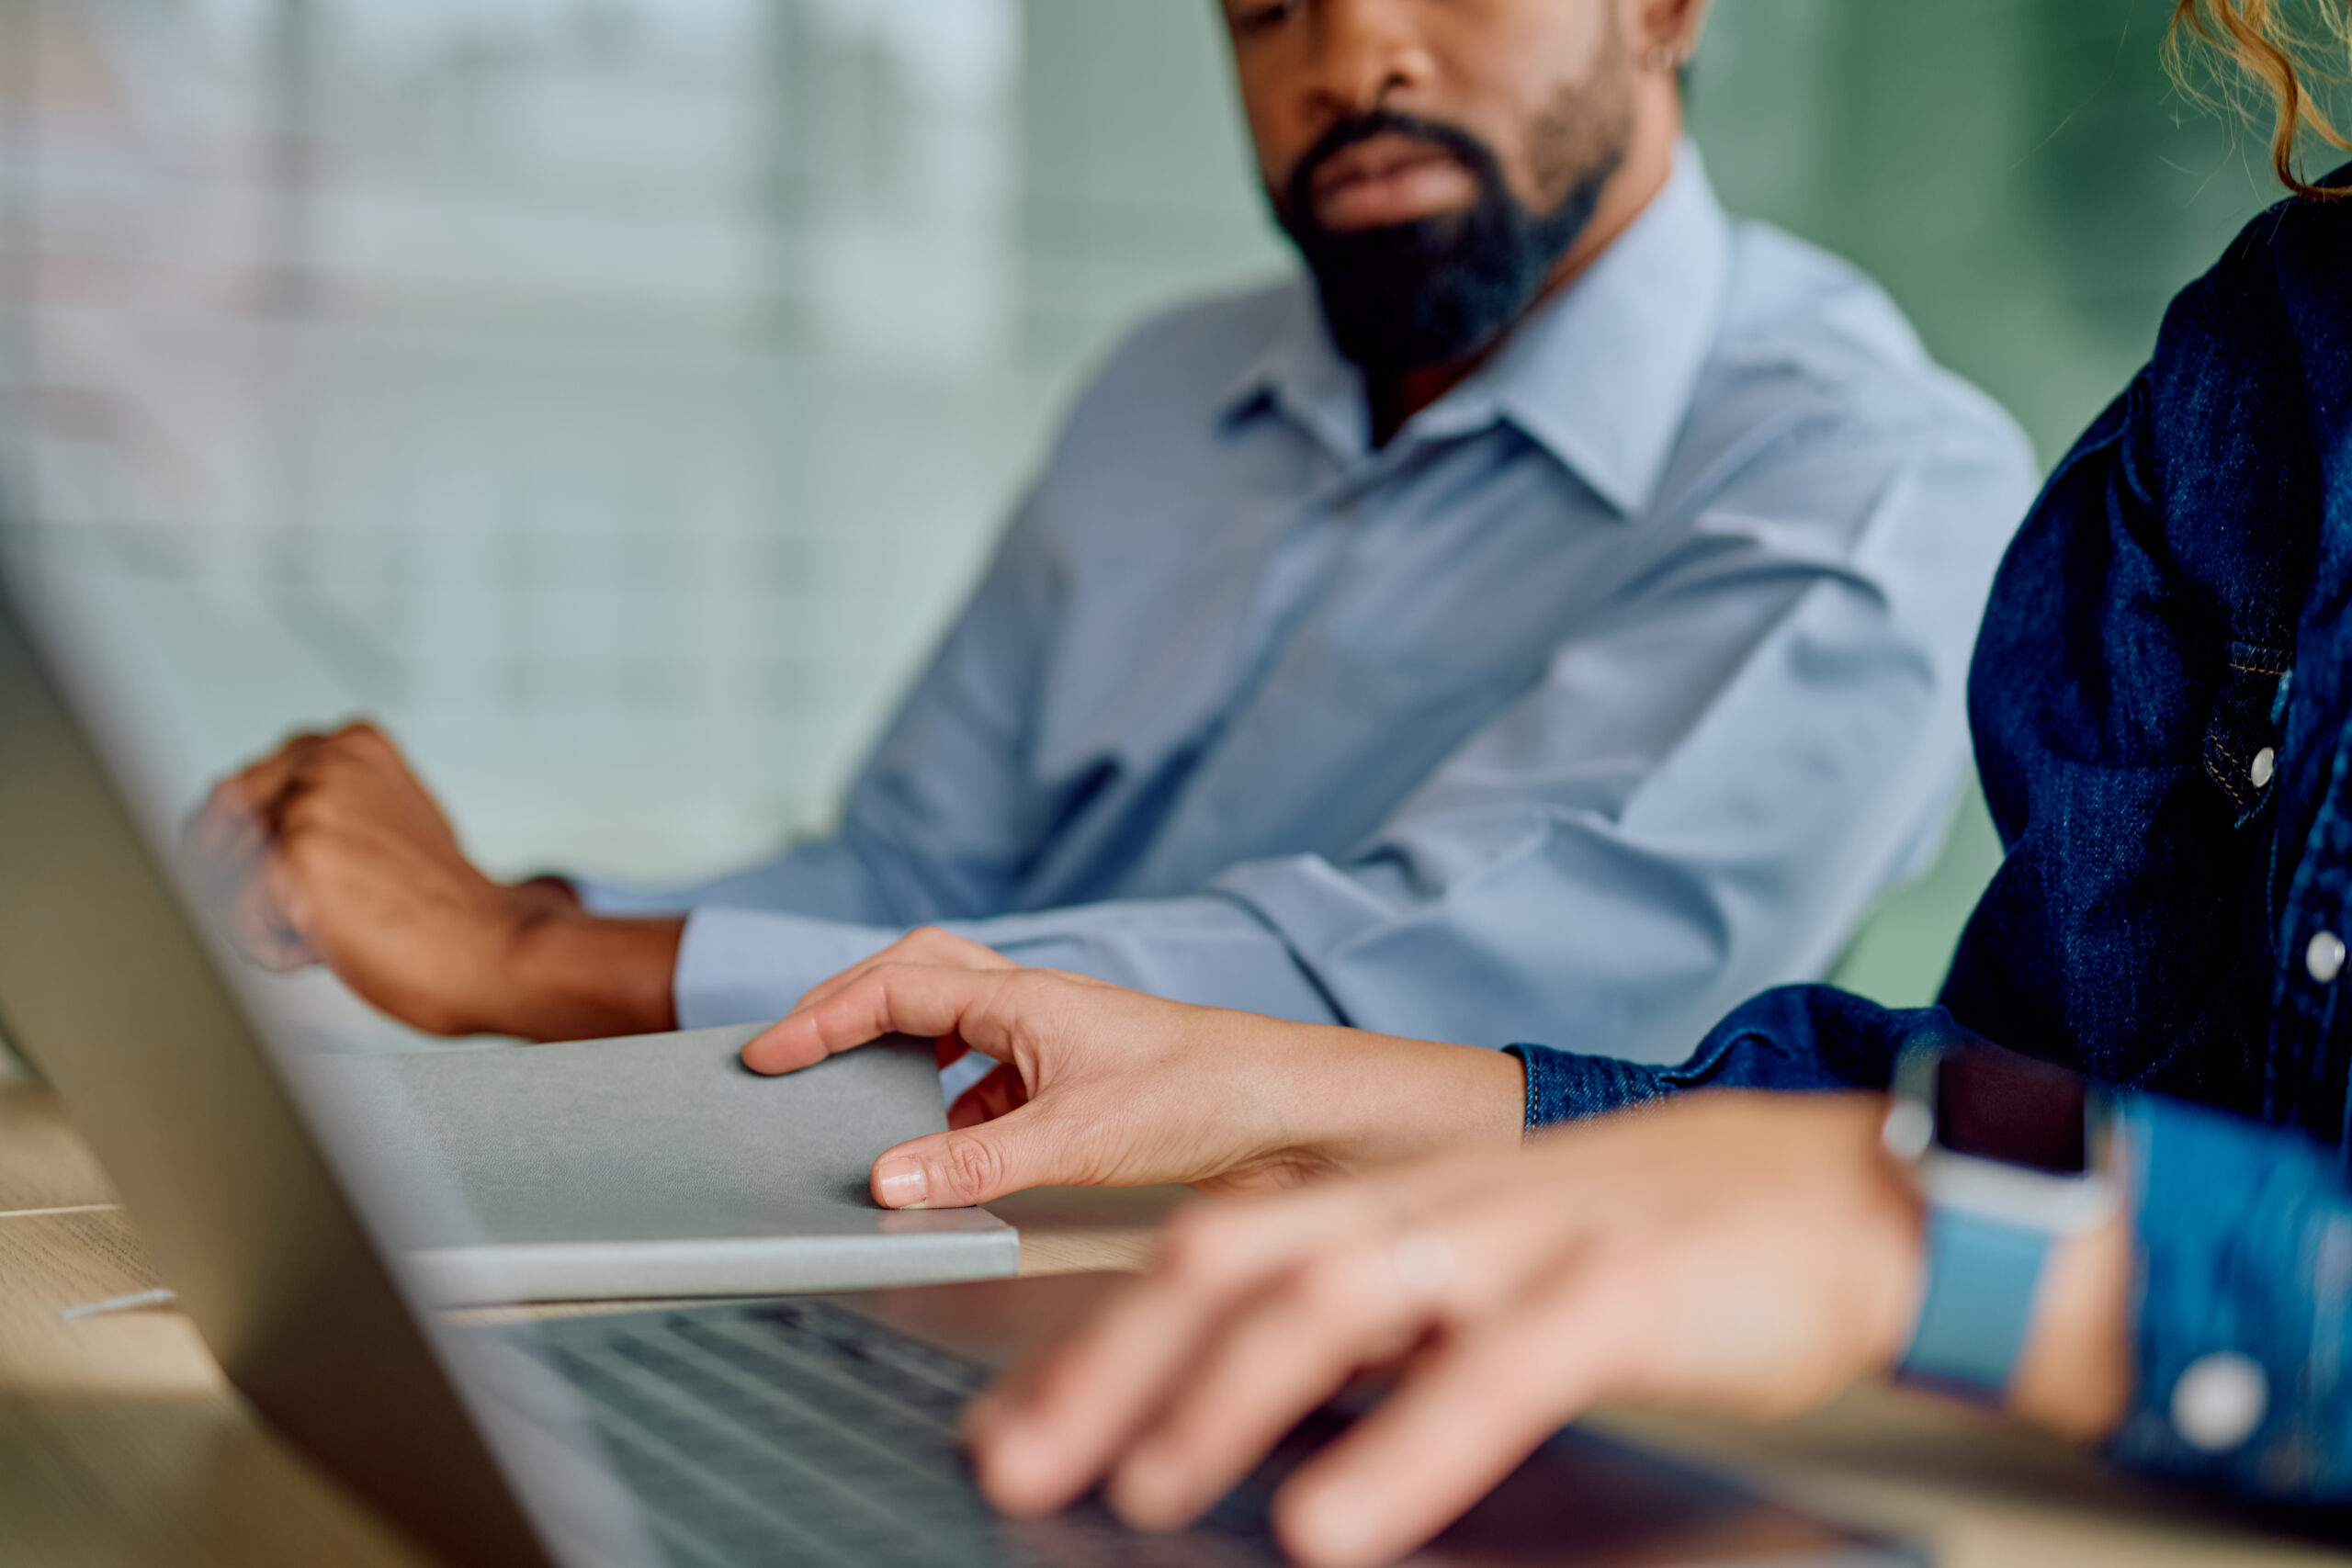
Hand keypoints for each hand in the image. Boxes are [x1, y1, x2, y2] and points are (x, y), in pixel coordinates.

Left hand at [186, 722, 681, 1039]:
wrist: (496, 950)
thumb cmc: (448, 911)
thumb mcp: (387, 831)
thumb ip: (323, 811)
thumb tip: (228, 829)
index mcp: (348, 744)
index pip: (235, 796)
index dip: (253, 857)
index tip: (301, 885)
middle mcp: (322, 759)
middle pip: (211, 832)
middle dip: (242, 888)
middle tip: (308, 915)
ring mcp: (307, 803)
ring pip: (214, 879)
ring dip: (259, 921)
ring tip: (328, 928)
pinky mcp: (291, 856)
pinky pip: (233, 922)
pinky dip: (273, 951)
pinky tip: (331, 946)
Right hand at [739, 930, 1525, 1207]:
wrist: (1300, 1112)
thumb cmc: (1206, 1094)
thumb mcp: (1076, 1136)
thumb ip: (974, 1162)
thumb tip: (885, 1180)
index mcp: (1025, 996)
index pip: (895, 987)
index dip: (822, 1017)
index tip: (766, 1054)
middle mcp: (1038, 1008)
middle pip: (917, 981)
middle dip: (849, 1012)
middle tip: (796, 1055)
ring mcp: (1060, 1045)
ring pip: (956, 1033)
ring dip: (905, 1066)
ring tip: (864, 1117)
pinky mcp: (1083, 1087)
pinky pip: (994, 1085)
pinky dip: (955, 1113)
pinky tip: (954, 1161)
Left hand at [963, 1093, 2133, 1567]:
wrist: (1841, 1194)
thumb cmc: (1653, 1247)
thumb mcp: (1488, 1268)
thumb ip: (1381, 1320)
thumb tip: (1254, 1399)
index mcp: (1392, 1199)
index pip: (1207, 1251)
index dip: (1095, 1337)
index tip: (1008, 1421)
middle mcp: (1432, 1203)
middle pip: (1230, 1259)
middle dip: (1109, 1365)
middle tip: (1016, 1462)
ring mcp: (1522, 1236)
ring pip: (1335, 1295)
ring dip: (1223, 1396)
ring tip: (1145, 1484)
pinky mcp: (1621, 1289)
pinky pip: (1496, 1368)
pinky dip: (1404, 1446)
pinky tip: (1337, 1523)